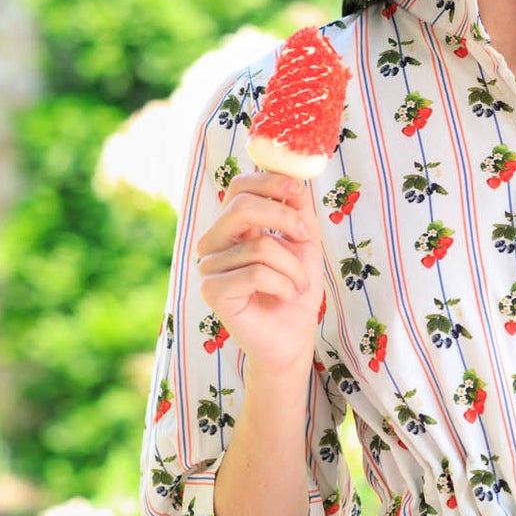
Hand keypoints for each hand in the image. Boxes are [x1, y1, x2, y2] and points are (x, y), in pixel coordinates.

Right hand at [195, 171, 323, 374]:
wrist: (293, 337)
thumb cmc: (295, 289)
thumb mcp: (304, 242)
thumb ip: (298, 210)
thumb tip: (295, 178)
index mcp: (233, 227)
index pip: (240, 187)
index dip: (270, 182)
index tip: (299, 193)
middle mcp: (215, 242)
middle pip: (241, 205)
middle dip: (284, 217)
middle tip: (306, 238)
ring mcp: (210, 266)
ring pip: (260, 246)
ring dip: (294, 267)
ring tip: (300, 284)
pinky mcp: (212, 291)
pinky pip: (256, 273)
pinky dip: (283, 284)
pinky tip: (286, 295)